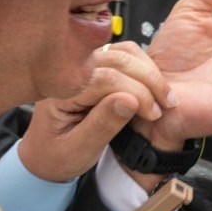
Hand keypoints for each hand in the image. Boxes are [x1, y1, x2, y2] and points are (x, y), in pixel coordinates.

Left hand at [19, 42, 175, 181]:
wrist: (43, 157)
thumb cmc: (56, 156)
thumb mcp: (78, 150)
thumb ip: (102, 125)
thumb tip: (130, 100)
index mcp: (59, 90)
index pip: (105, 78)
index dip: (136, 92)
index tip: (154, 114)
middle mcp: (69, 71)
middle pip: (116, 59)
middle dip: (148, 79)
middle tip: (167, 103)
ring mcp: (83, 66)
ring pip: (123, 53)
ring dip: (148, 71)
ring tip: (164, 95)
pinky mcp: (95, 68)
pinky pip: (124, 56)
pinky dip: (143, 68)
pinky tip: (153, 87)